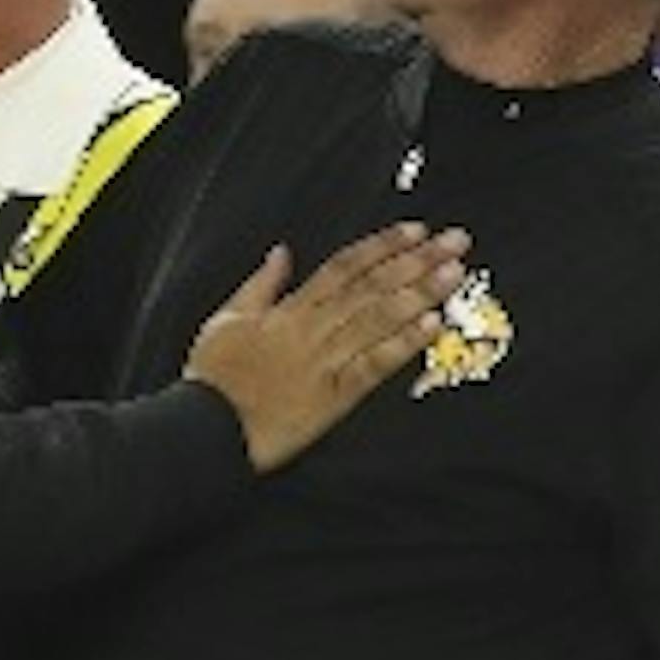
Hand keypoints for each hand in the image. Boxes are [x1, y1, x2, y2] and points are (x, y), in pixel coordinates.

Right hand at [186, 222, 469, 471]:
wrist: (205, 428)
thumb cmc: (213, 378)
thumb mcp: (226, 318)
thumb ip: (260, 284)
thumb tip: (282, 252)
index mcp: (288, 310)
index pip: (344, 267)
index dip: (382, 246)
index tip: (415, 231)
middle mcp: (312, 329)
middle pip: (371, 287)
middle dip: (416, 261)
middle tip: (454, 242)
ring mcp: (325, 362)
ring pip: (377, 320)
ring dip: (419, 294)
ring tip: (452, 274)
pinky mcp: (333, 398)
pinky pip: (373, 365)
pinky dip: (402, 344)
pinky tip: (431, 326)